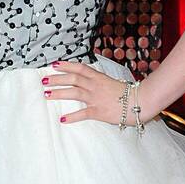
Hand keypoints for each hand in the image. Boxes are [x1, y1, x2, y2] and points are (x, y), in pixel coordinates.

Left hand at [42, 61, 156, 125]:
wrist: (140, 101)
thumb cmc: (127, 93)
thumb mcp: (111, 82)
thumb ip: (98, 81)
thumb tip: (87, 81)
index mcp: (99, 77)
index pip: (80, 68)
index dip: (66, 66)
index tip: (54, 65)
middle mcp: (95, 86)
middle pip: (73, 79)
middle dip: (57, 79)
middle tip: (44, 80)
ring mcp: (96, 98)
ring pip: (74, 93)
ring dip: (59, 93)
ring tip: (47, 94)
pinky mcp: (99, 111)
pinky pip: (83, 113)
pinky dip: (72, 116)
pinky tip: (62, 118)